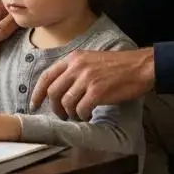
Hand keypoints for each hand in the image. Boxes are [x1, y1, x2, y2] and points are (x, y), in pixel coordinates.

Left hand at [30, 48, 154, 119]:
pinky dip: (82, 115)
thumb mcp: (90, 60)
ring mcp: (87, 78)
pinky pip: (81, 108)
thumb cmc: (117, 66)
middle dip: (54, 107)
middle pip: (53, 91)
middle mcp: (77, 66)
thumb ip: (74, 70)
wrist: (140, 66)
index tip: (34, 104)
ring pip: (66, 102)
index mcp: (73, 58)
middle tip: (61, 115)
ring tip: (77, 115)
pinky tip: (88, 115)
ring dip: (69, 113)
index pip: (47, 76)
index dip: (37, 93)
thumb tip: (59, 89)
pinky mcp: (98, 90)